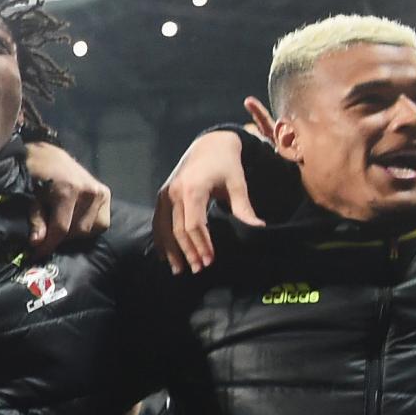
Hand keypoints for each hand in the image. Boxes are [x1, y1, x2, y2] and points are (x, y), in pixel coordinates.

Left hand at [25, 141, 111, 256]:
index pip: (61, 228)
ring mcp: (100, 192)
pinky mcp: (106, 193)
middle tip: (49, 235)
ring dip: (74, 233)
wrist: (50, 155)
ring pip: (90, 229)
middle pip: (77, 231)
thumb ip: (36, 221)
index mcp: (68, 191)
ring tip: (62, 225)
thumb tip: (37, 243)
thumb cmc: (37, 176)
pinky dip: (89, 226)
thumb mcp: (32, 198)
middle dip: (61, 238)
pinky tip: (76, 221)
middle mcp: (88, 192)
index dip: (49, 244)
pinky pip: (101, 223)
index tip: (38, 254)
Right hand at [153, 127, 259, 273]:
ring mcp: (165, 195)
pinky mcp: (162, 196)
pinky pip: (158, 222)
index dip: (201, 245)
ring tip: (180, 270)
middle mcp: (174, 193)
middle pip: (178, 230)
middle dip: (189, 251)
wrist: (209, 144)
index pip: (193, 225)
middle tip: (199, 269)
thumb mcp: (237, 183)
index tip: (210, 260)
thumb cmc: (226, 163)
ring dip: (172, 251)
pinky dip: (161, 240)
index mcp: (193, 189)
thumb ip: (243, 208)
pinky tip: (166, 256)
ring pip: (164, 229)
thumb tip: (257, 228)